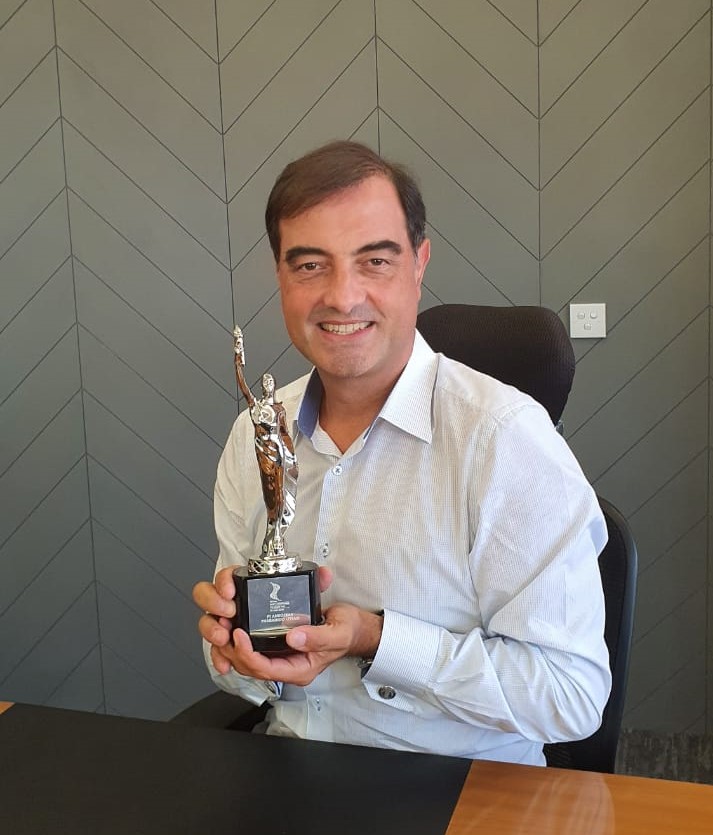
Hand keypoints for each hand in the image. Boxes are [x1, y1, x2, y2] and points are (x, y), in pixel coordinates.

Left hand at [214, 602, 382, 686]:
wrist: (355, 629)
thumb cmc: (347, 632)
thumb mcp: (338, 632)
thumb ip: (317, 637)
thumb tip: (293, 636)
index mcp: (299, 669)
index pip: (265, 669)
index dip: (248, 653)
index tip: (240, 634)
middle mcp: (287, 665)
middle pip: (250, 667)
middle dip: (232, 650)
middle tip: (225, 628)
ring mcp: (281, 656)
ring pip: (247, 659)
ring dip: (231, 645)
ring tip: (225, 625)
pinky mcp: (278, 643)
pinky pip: (253, 648)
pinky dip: (240, 639)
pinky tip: (234, 624)